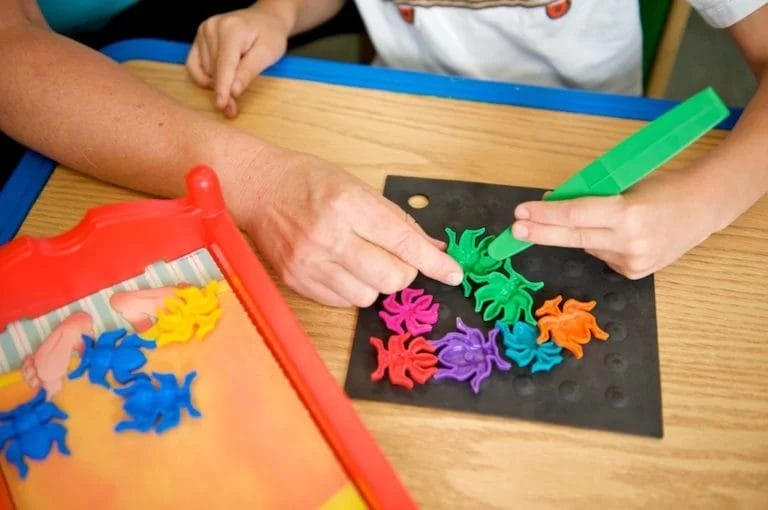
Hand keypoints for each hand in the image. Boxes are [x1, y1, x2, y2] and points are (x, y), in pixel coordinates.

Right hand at [186, 5, 290, 117]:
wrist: (264, 20)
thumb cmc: (270, 36)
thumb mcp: (267, 54)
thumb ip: (249, 72)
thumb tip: (233, 91)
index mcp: (232, 29)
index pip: (224, 64)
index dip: (222, 87)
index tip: (221, 105)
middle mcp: (212, 28)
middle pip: (214, 70)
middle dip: (224, 90)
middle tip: (234, 108)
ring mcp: (202, 32)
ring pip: (205, 70)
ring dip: (217, 83)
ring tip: (234, 83)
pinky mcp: (198, 39)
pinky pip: (193, 65)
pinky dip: (204, 77)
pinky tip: (217, 81)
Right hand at [239, 150, 463, 306]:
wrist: (260, 189)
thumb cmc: (311, 182)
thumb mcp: (359, 188)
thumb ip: (398, 221)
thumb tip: (434, 249)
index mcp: (350, 205)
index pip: (404, 242)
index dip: (435, 263)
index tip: (453, 274)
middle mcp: (330, 236)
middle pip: (391, 278)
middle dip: (404, 273)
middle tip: (395, 259)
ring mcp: (311, 262)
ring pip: (369, 296)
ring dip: (376, 282)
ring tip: (362, 260)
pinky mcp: (298, 281)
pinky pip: (343, 302)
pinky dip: (353, 289)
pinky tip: (342, 267)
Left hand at [509, 168, 724, 278]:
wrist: (702, 208)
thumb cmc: (663, 188)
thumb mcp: (624, 184)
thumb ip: (590, 196)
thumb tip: (552, 204)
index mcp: (627, 213)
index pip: (574, 216)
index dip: (545, 215)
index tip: (521, 213)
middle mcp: (629, 241)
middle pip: (572, 238)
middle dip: (541, 233)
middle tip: (515, 231)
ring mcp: (632, 261)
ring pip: (587, 246)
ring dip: (582, 233)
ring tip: (609, 218)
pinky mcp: (634, 273)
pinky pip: (602, 256)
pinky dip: (602, 243)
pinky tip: (620, 235)